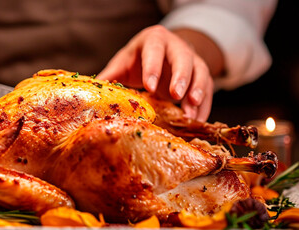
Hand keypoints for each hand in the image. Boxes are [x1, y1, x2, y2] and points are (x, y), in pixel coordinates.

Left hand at [97, 25, 213, 121]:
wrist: (163, 54)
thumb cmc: (139, 60)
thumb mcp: (124, 64)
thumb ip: (110, 77)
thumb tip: (90, 94)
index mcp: (154, 40)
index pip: (155, 50)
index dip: (152, 67)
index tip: (149, 86)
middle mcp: (176, 46)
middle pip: (183, 58)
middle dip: (181, 77)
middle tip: (176, 96)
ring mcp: (193, 60)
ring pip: (200, 72)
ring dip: (197, 92)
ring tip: (191, 112)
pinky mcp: (202, 75)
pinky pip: (208, 89)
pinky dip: (204, 105)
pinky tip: (197, 120)